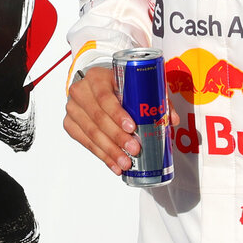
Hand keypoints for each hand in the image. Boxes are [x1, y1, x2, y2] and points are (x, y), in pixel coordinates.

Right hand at [63, 65, 179, 172]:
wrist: (93, 85)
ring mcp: (73, 108)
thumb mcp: (135, 84)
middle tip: (134, 150)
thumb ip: (155, 98)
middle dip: (117, 137)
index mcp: (96, 77)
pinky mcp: (70, 123)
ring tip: (126, 163)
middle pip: (97, 117)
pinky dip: (101, 156)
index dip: (117, 113)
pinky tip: (114, 165)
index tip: (132, 127)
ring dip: (110, 150)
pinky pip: (84, 142)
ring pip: (90, 132)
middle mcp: (80, 91)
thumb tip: (172, 120)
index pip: (104, 96)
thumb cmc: (117, 85)